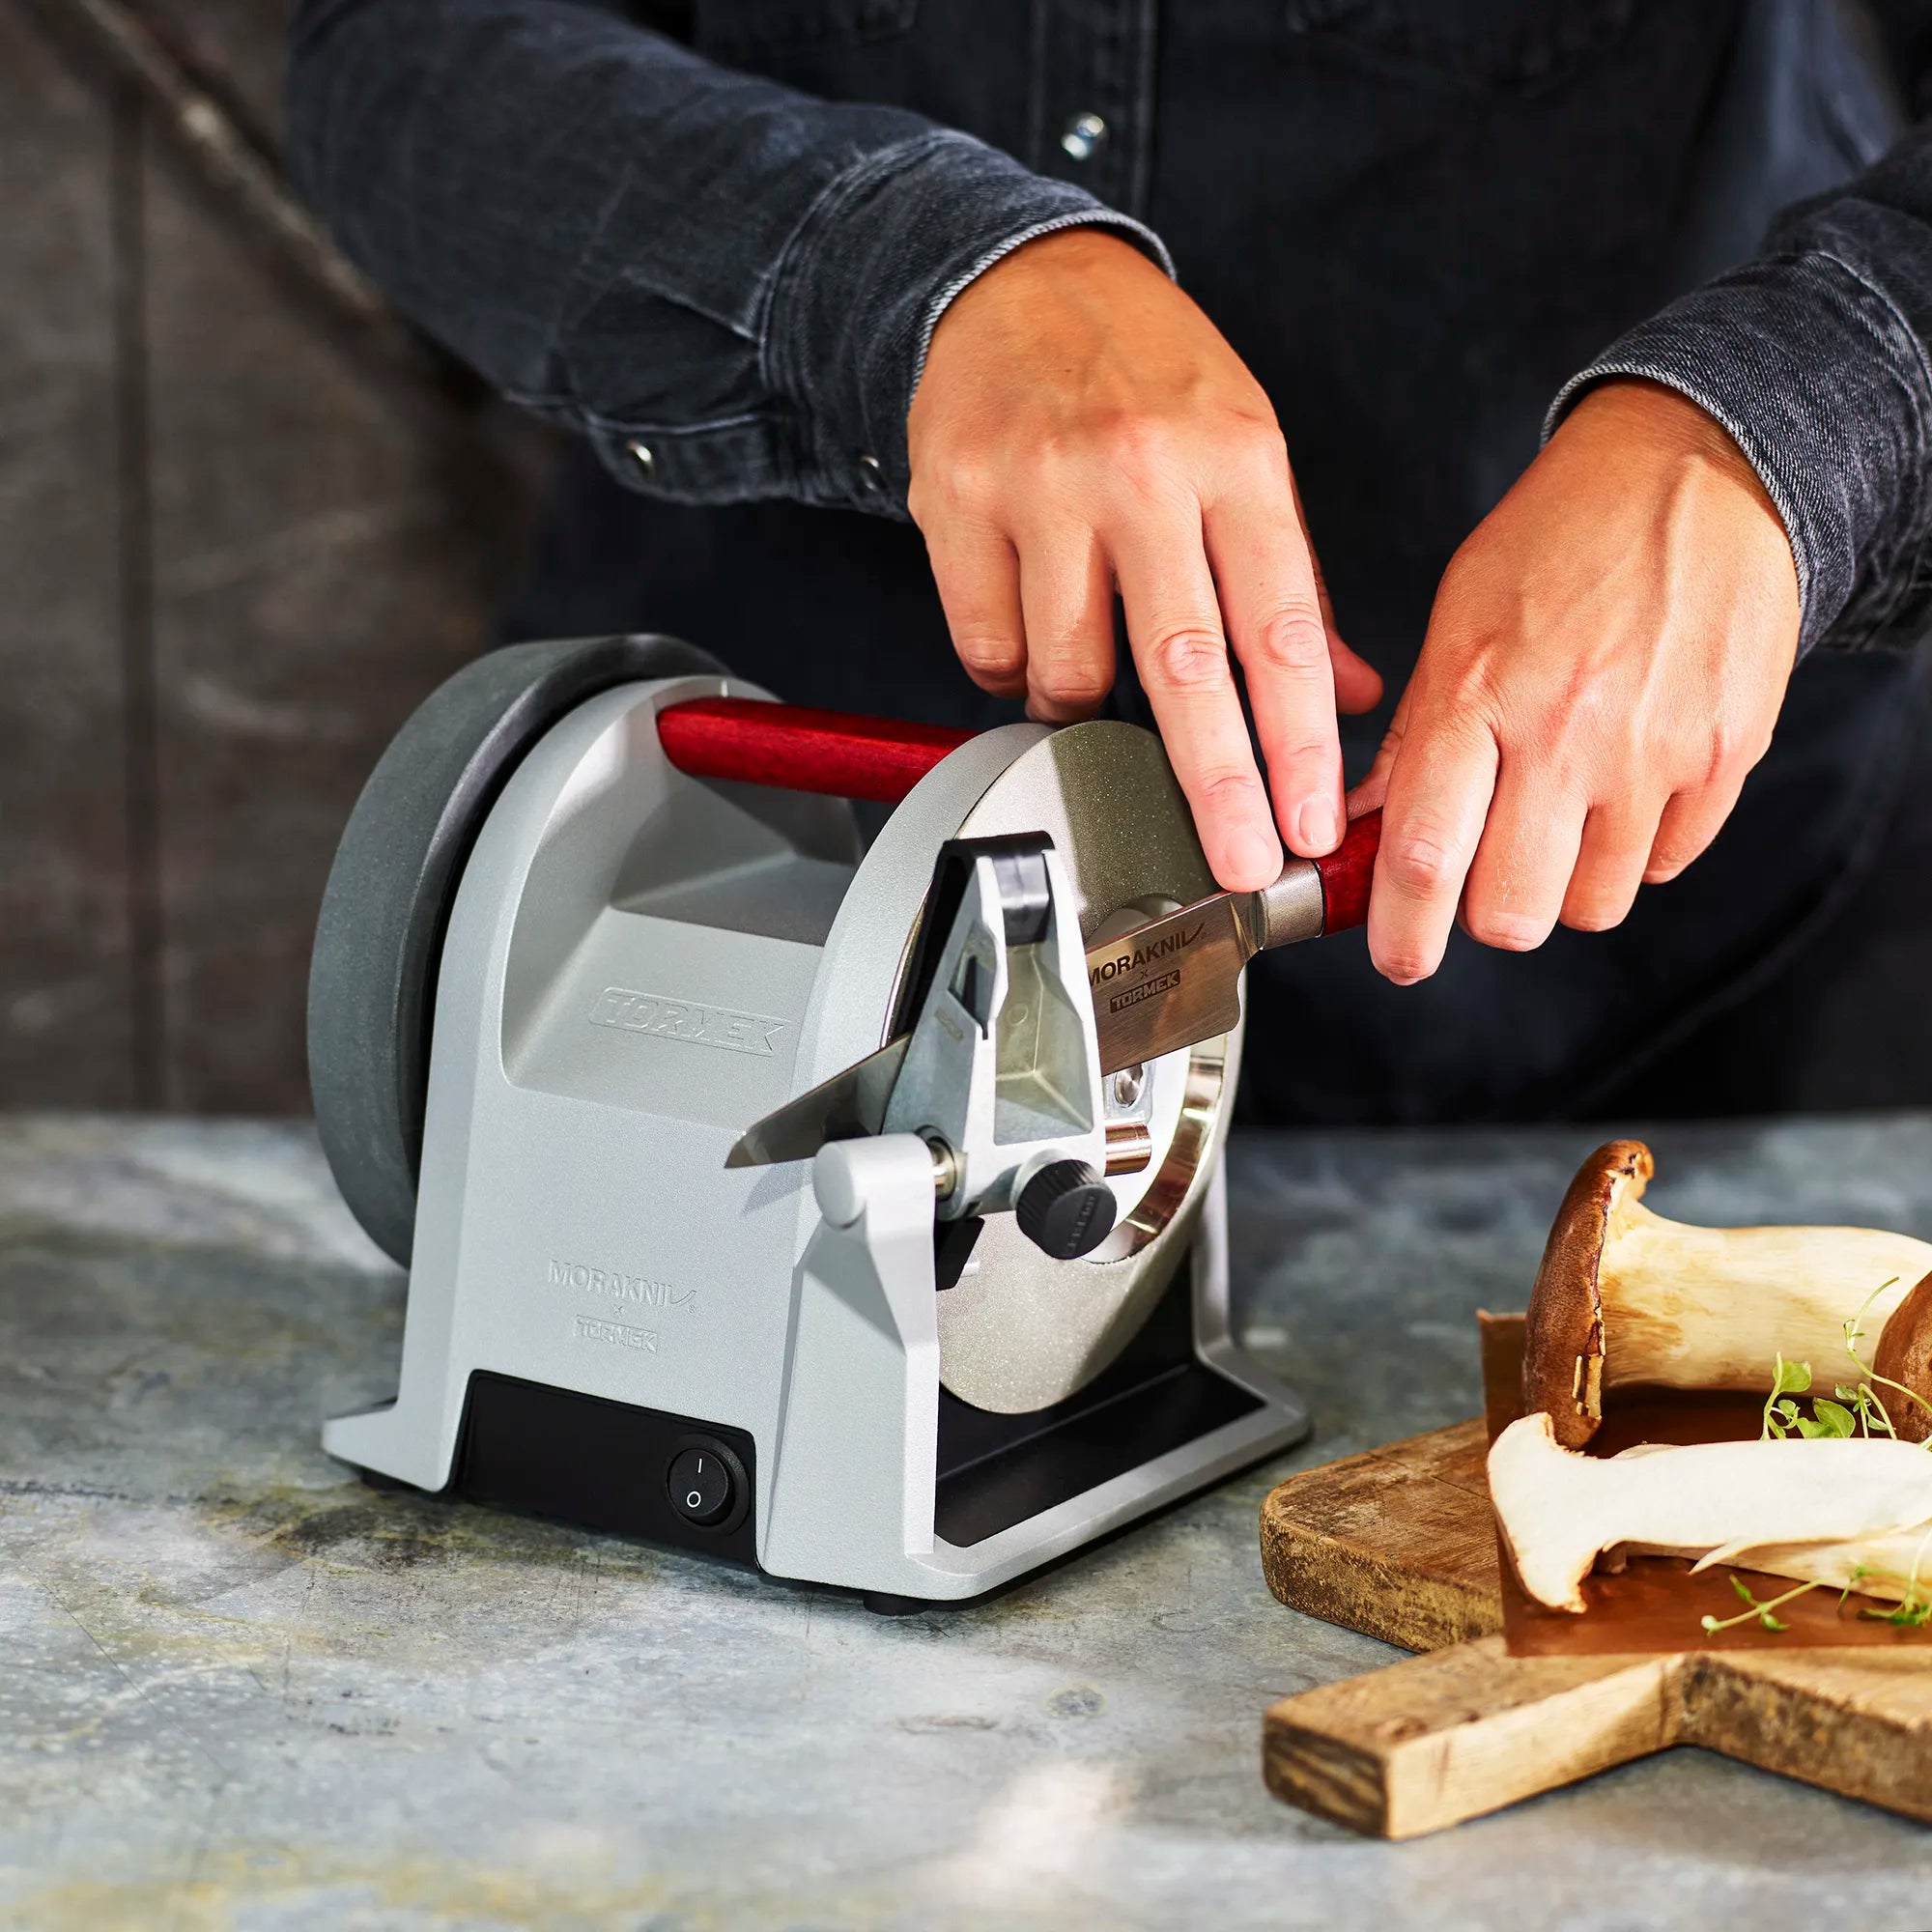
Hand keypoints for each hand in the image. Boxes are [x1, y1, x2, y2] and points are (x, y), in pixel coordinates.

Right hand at [907, 228, 1381, 889]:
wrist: (1016, 280)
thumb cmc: (1143, 373)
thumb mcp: (1245, 447)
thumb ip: (1291, 577)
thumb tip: (1347, 693)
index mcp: (1233, 459)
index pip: (1279, 627)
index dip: (1296, 743)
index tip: (1307, 822)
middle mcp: (1139, 470)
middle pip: (1182, 666)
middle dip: (1216, 783)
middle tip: (1236, 862)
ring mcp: (1041, 486)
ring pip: (1069, 671)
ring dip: (1088, 711)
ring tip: (1098, 677)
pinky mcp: (958, 503)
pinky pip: (987, 648)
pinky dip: (1012, 672)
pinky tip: (1031, 633)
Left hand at [1352, 378, 1800, 982]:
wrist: (1697, 471)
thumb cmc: (1559, 539)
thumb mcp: (1455, 620)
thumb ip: (1413, 737)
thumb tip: (1365, 831)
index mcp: (1477, 693)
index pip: (1423, 854)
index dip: (1400, 931)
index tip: (1395, 955)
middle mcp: (1565, 731)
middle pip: (1511, 911)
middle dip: (1484, 920)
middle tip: (1479, 882)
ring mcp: (1653, 750)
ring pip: (1591, 905)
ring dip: (1562, 886)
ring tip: (1555, 817)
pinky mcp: (1723, 755)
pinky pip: (1663, 865)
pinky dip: (1633, 852)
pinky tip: (1618, 790)